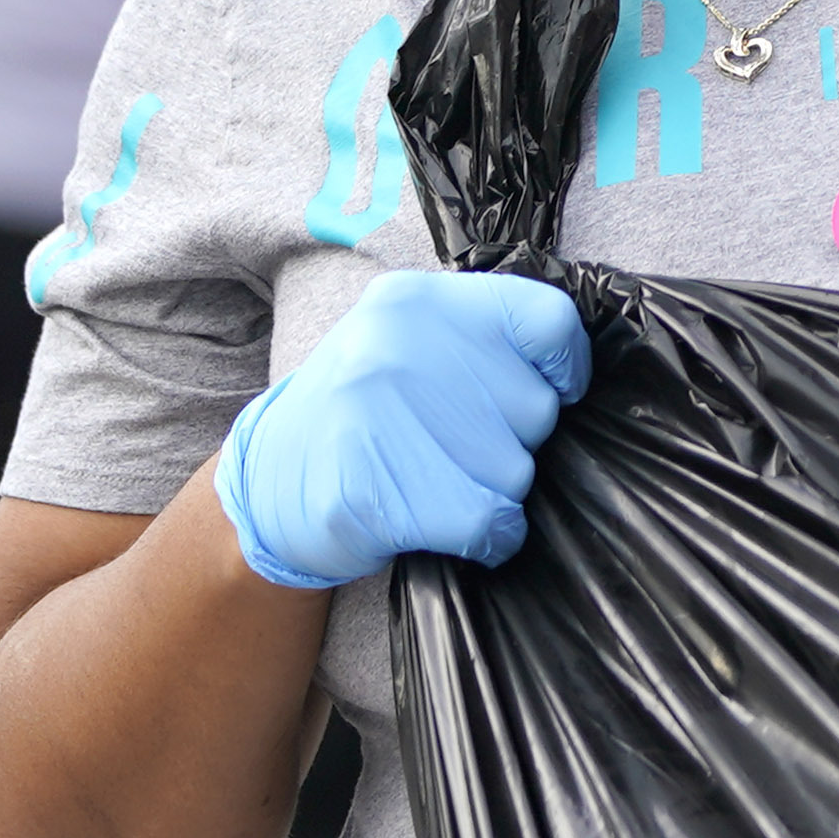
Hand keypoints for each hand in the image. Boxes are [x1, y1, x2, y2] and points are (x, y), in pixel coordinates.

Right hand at [212, 270, 591, 589]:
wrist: (267, 483)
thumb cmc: (361, 413)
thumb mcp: (404, 341)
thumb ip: (479, 339)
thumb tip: (571, 375)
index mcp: (417, 300)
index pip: (548, 319)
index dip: (564, 368)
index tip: (552, 391)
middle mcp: (401, 345)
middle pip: (537, 408)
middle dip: (512, 441)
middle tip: (454, 447)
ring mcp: (383, 415)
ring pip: (517, 471)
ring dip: (493, 491)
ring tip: (436, 481)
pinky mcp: (377, 490)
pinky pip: (490, 522)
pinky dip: (487, 538)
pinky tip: (445, 523)